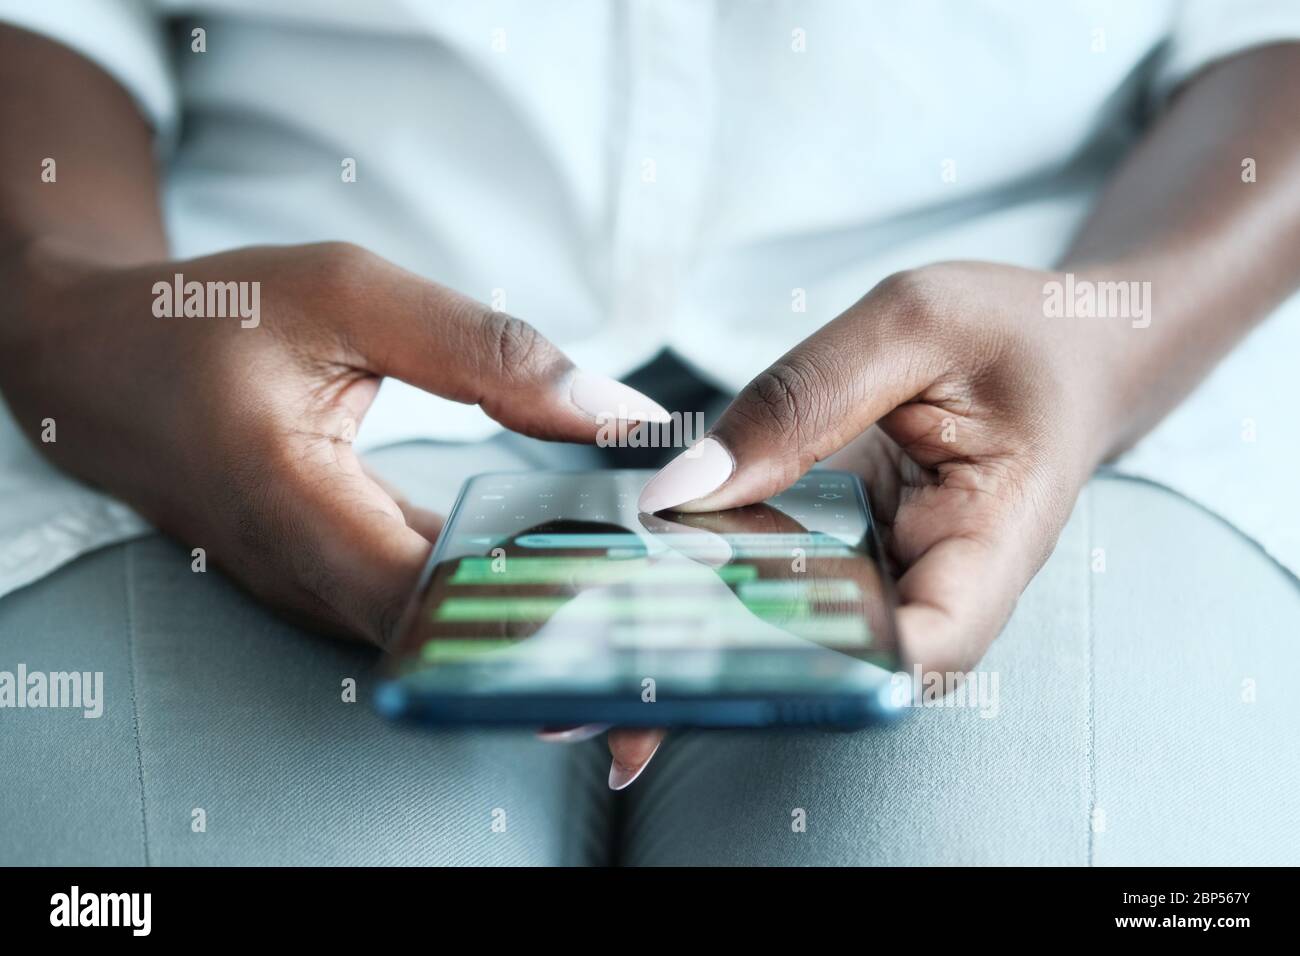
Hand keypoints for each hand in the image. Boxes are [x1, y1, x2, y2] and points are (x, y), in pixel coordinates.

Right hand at [0, 239, 666, 643]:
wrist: (104, 366)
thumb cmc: (208, 319)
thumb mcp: (345, 294)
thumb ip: (483, 350)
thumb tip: (618, 409)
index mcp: (293, 505)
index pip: (435, 599)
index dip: (538, 601)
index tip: (635, 578)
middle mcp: (305, 576)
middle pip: (454, 634)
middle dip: (563, 619)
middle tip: (667, 580)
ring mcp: (317, 592)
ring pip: (444, 630)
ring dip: (537, 606)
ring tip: (639, 568)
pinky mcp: (333, 584)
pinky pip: (426, 603)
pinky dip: (496, 583)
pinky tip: (567, 552)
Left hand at [612, 261, 1126, 786]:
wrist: (1064, 348)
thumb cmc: (1016, 332)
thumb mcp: (910, 324)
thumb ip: (797, 399)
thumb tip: (680, 490)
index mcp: (994, 542)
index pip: (925, 643)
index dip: (829, 667)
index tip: (727, 661)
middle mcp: (939, 586)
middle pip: (838, 663)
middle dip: (728, 678)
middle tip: (605, 690)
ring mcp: (889, 576)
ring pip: (798, 639)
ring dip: (705, 652)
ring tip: (595, 668)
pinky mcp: (849, 554)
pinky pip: (782, 586)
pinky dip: (713, 591)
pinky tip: (631, 600)